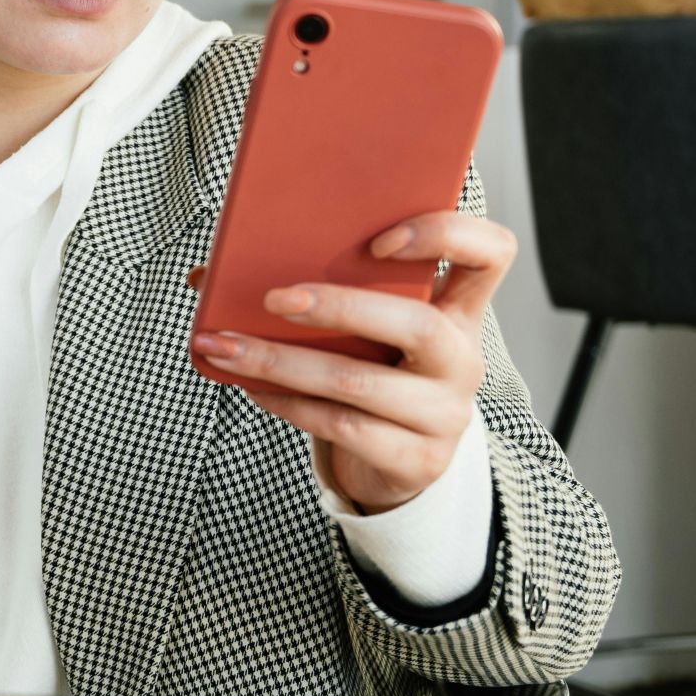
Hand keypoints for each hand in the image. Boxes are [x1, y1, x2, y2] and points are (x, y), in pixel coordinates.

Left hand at [186, 211, 517, 512]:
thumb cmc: (368, 370)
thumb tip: (206, 276)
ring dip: (281, 362)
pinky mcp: (417, 459)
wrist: (395, 460)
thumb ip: (308, 287)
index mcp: (456, 308)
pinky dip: (288, 403)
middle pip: (419, 325)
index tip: (380, 240)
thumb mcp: (356, 329)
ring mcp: (445, 413)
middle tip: (273, 299)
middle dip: (339, 307)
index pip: (490, 254)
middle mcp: (462, 358)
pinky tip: (251, 386)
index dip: (447, 235)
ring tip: (223, 347)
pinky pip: (344, 427)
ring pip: (361, 383)